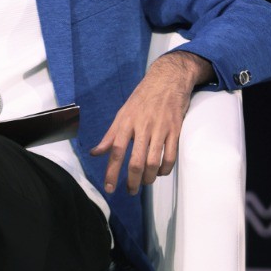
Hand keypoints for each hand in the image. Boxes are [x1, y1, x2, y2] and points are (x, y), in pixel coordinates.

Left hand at [90, 51, 212, 194]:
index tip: (109, 187)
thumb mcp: (122, 113)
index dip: (112, 171)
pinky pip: (170, 156)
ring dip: (149, 178)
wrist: (168, 79)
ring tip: (144, 183)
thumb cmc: (142, 97)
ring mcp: (160, 128)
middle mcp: (143, 126)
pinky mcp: (175, 130)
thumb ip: (110, 135)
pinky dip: (165, 169)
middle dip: (132, 180)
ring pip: (154, 162)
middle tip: (130, 191)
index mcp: (126, 121)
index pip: (116, 150)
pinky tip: (160, 172)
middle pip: (136, 161)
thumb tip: (95, 153)